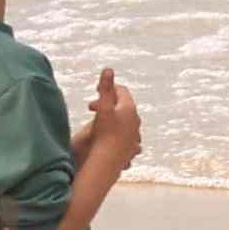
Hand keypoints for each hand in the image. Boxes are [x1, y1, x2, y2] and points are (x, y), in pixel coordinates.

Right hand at [74, 70, 144, 191]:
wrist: (108, 161)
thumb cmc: (104, 133)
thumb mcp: (103, 108)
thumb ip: (106, 88)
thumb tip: (108, 68)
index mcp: (129, 109)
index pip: (121, 91)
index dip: (108, 89)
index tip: (96, 93)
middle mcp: (136, 121)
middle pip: (123, 107)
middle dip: (108, 104)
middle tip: (92, 108)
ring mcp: (135, 136)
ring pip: (125, 123)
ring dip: (113, 120)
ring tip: (100, 124)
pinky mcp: (132, 149)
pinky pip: (126, 138)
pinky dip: (117, 135)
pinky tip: (108, 139)